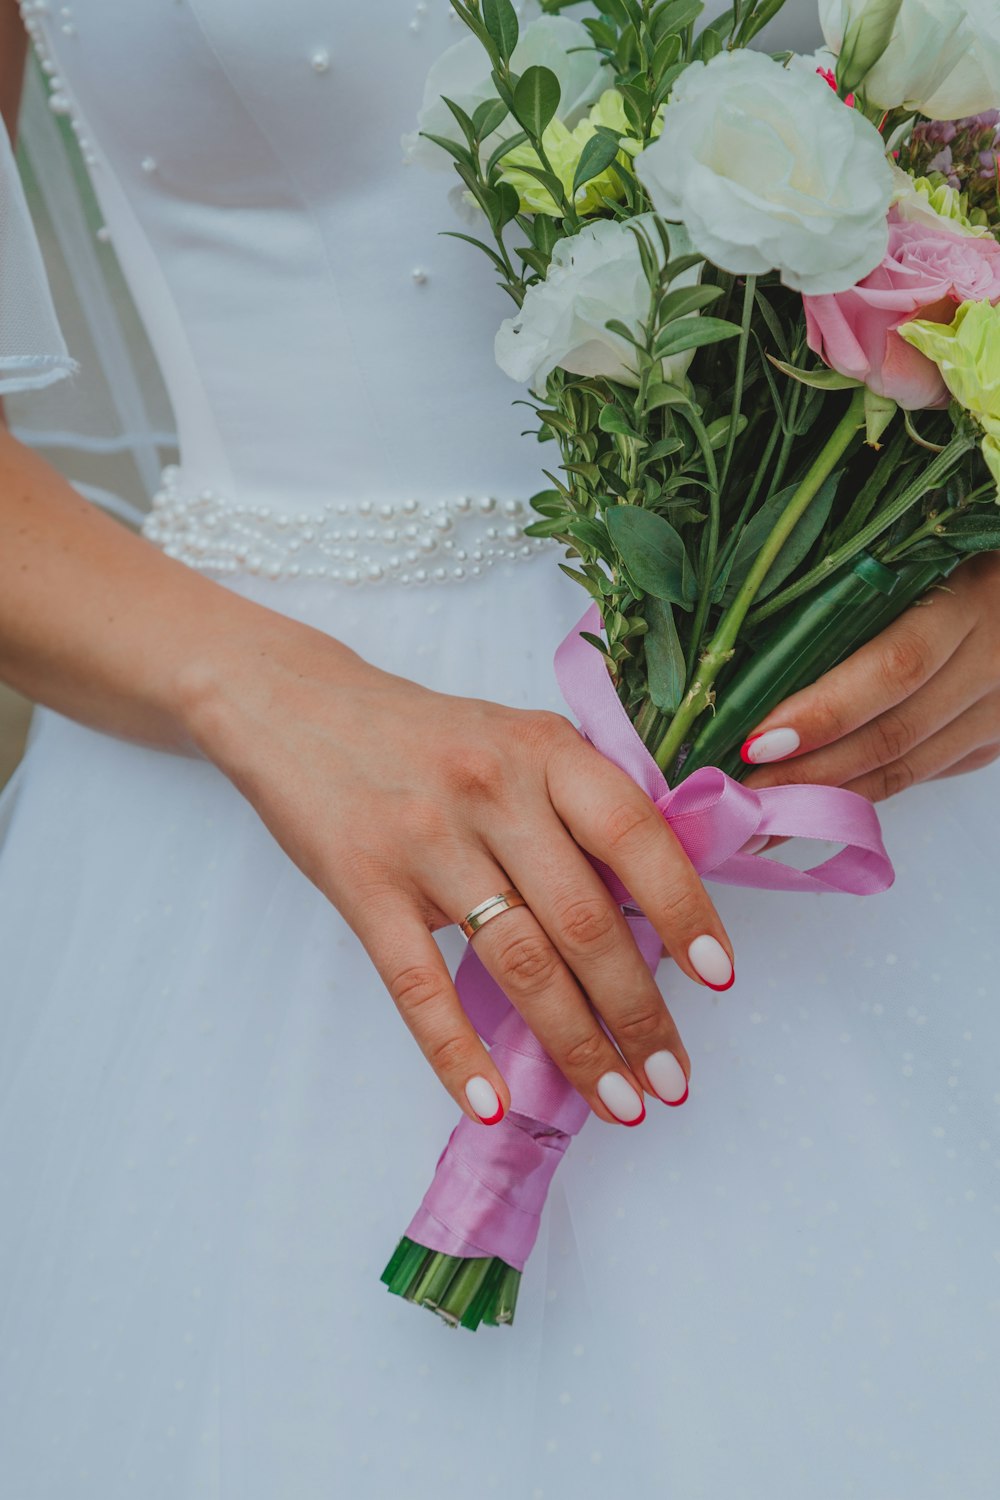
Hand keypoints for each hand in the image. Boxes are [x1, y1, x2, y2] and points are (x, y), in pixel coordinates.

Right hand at [184, 617, 735, 1129]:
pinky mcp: (363, 885)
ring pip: (518, 961)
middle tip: (670, 1079)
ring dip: (574, 1044)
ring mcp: (425, 840)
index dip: (685, 911)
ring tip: (618, 1102)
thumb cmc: (426, 735)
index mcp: (544, 748)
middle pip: (583, 919)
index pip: (635, 836)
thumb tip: (657, 913)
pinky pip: (419, 984)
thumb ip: (579, 806)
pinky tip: (495, 1103)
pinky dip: (457, 1052)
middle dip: (638, 1013)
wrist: (296, 705)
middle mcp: (493, 790)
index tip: (719, 980)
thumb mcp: (515, 739)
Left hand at [741, 555, 999, 803]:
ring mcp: (999, 709)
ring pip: (905, 768)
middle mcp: (993, 661)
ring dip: (829, 798)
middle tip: (743, 795)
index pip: (893, 667)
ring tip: (765, 814)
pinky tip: (814, 804)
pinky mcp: (994, 739)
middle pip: (893, 733)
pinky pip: (920, 774)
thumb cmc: (951, 560)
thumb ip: (851, 597)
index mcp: (970, 600)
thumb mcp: (915, 558)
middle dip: (809, 772)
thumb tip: (756, 659)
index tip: (757, 741)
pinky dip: (863, 790)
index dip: (823, 711)